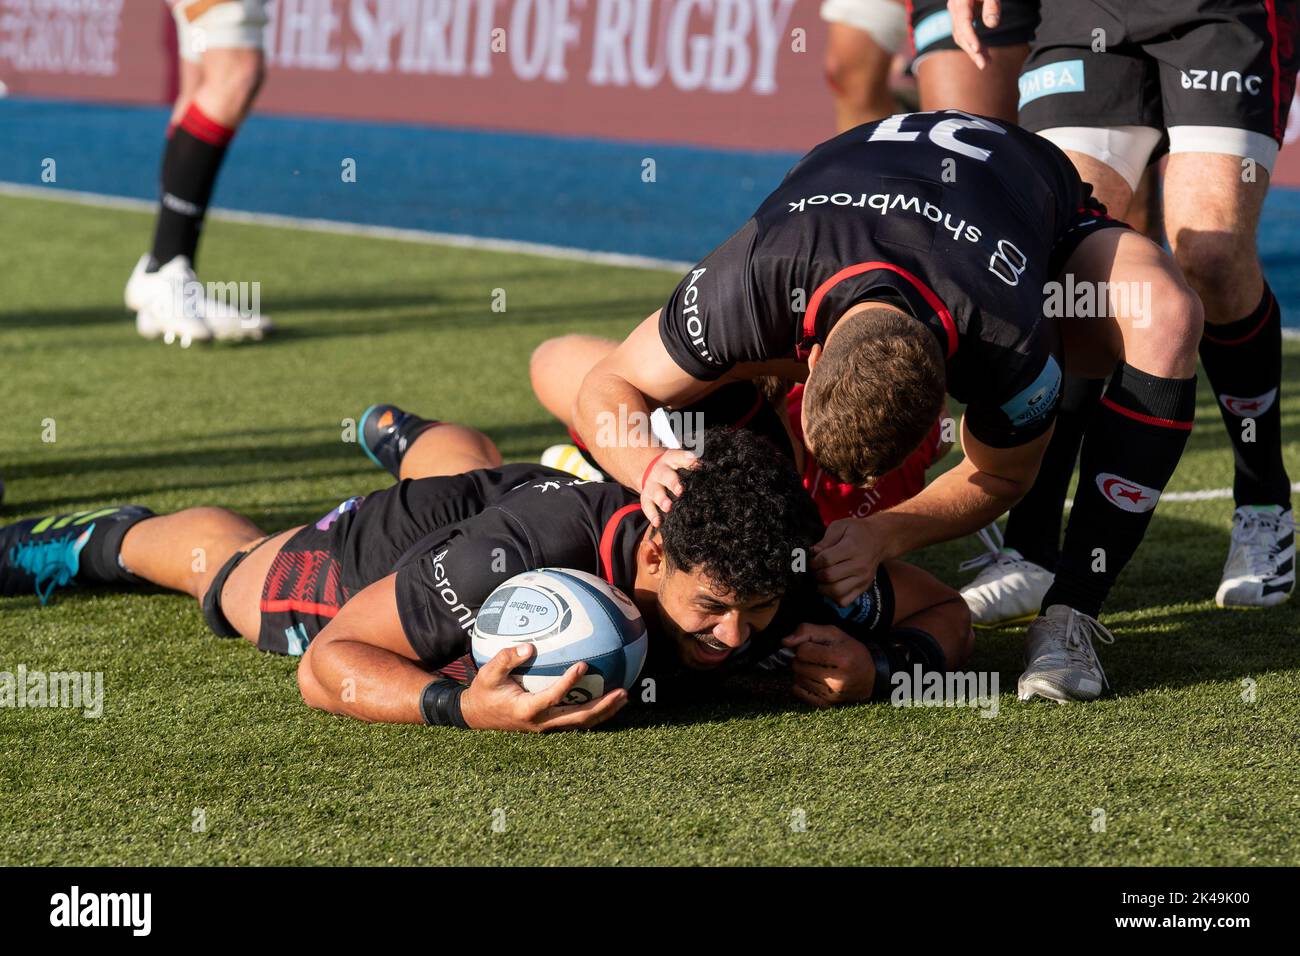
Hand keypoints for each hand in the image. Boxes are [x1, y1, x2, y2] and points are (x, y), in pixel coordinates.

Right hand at [460, 644, 627, 731]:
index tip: (583, 664)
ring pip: (581, 723)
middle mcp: (540, 722)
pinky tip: (607, 698)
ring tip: (624, 697)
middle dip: (602, 707)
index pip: (552, 697)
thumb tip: (529, 646)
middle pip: (578, 719)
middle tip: (622, 691)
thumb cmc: (484, 693)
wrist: (476, 717)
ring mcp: (546, 726)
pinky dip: (594, 711)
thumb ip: (506, 658)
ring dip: (604, 712)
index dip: (568, 683)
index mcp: (526, 709)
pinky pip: (575, 719)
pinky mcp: (549, 725)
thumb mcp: (488, 674)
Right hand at [639, 447, 698, 525]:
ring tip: (668, 507)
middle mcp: (660, 471)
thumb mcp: (681, 462)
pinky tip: (658, 522)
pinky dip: (652, 514)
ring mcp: (652, 484)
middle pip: (665, 475)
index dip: (684, 458)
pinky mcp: (646, 497)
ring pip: (655, 491)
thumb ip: (692, 465)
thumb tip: (708, 469)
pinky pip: (647, 506)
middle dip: (672, 482)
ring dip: (661, 499)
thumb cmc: (675, 469)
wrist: (655, 472)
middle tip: (680, 490)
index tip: (693, 460)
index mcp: (671, 460)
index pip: (677, 456)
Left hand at [783, 624, 876, 707]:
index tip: (812, 646)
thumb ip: (808, 631)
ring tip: (814, 667)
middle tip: (812, 657)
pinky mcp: (828, 704)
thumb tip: (784, 642)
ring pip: (798, 679)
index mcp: (841, 658)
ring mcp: (832, 694)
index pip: (803, 651)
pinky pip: (799, 693)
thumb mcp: (834, 634)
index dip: (803, 645)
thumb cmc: (851, 651)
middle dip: (800, 659)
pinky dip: (800, 684)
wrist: (872, 676)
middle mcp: (837, 679)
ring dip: (801, 671)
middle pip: (799, 666)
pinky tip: (811, 679)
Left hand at [812, 518, 886, 606]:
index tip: (813, 559)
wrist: (880, 540)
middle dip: (816, 573)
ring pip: (836, 592)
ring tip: (822, 579)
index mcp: (852, 548)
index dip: (814, 560)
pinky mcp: (863, 588)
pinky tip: (831, 587)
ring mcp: (862, 579)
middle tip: (816, 569)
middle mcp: (859, 565)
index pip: (826, 560)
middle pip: (829, 576)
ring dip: (823, 587)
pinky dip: (833, 597)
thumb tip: (813, 552)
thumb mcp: (841, 526)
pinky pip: (844, 601)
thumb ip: (826, 540)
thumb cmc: (858, 532)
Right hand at [948, 0, 999, 69]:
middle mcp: (954, 8)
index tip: (979, 50)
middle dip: (972, 50)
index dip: (970, 38)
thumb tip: (992, 25)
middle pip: (960, 34)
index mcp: (960, 1)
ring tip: (985, 62)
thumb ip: (992, 5)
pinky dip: (971, 43)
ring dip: (972, 50)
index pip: (963, 23)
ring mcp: (955, 12)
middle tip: (984, 65)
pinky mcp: (960, 14)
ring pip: (960, 36)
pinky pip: (962, 32)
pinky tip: (981, 51)